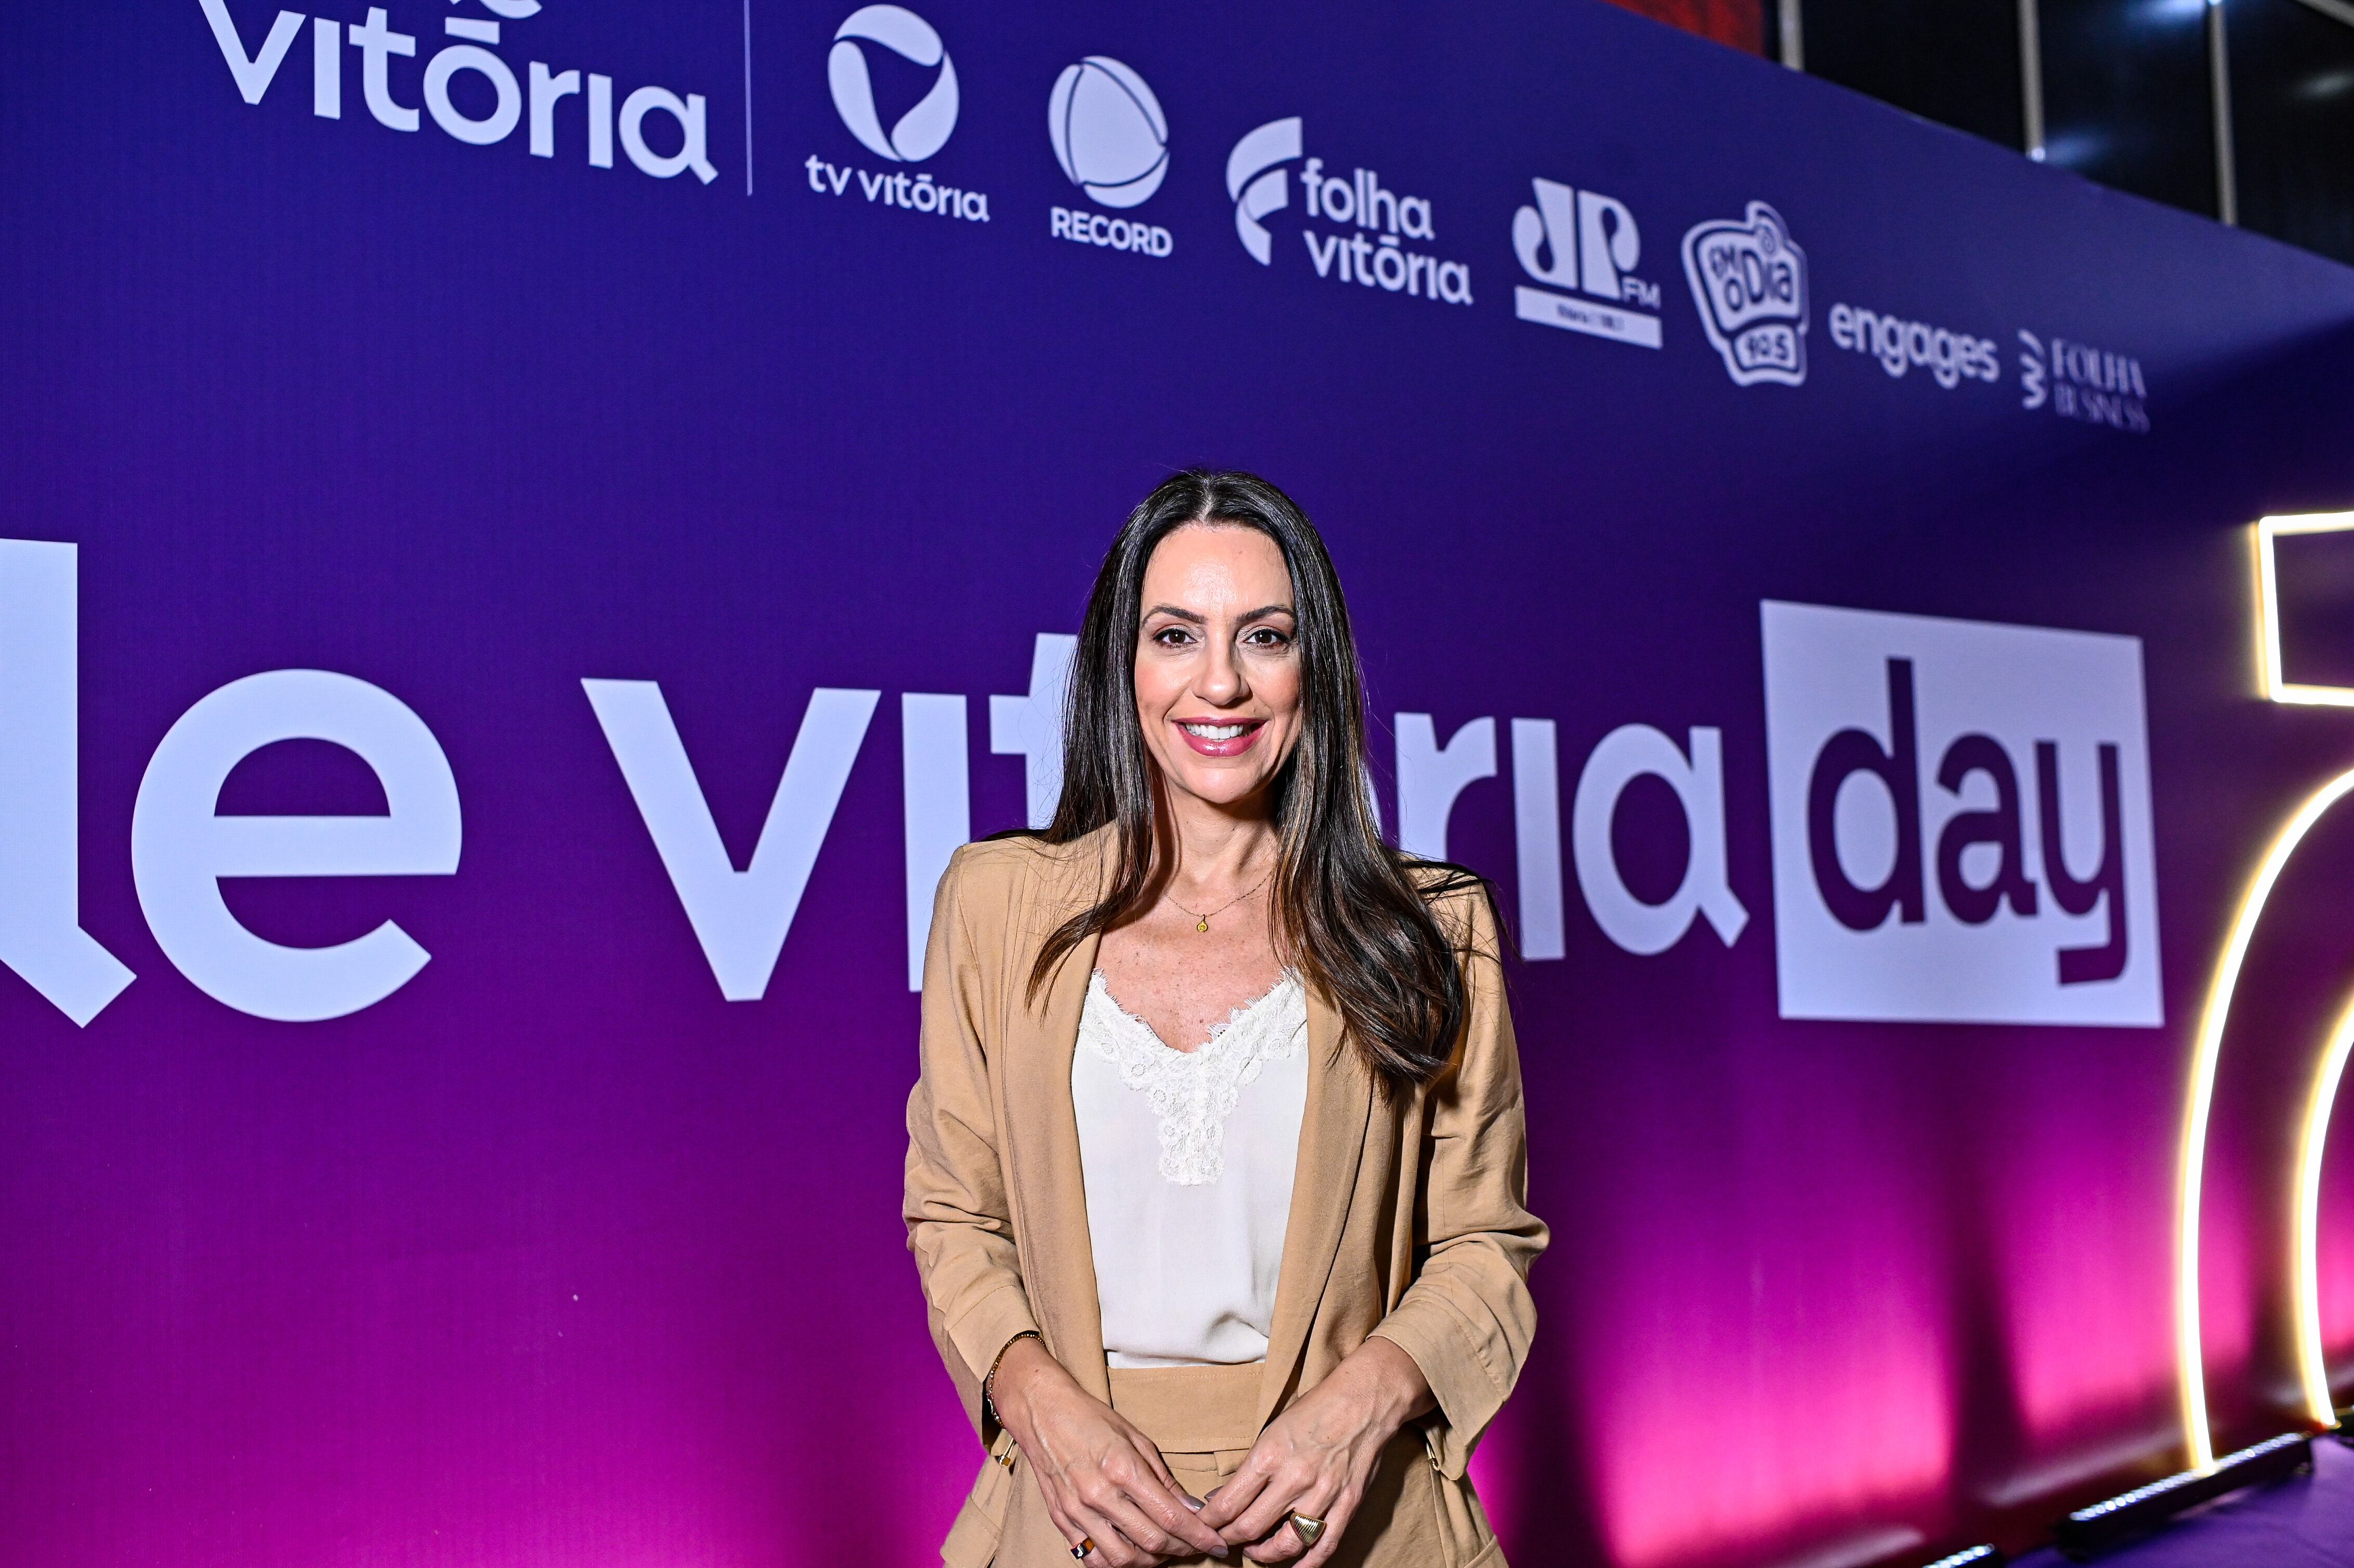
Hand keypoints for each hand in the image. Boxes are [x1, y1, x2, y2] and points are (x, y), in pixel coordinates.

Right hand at [991, 1337, 1232, 1565]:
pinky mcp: (1062, 1520)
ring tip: (1165, 1551)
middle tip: (1196, 1546)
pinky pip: (1093, 1558)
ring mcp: (1077, 1511)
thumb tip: (1191, 1509)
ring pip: (1123, 1558)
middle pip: (1151, 1541)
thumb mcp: (1136, 1439)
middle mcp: (1099, 1494)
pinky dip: (1116, 1562)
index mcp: (1122, 1468)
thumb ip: (1164, 1478)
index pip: (1170, 1516)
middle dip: (1182, 1550)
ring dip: (1151, 1561)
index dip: (1198, 1536)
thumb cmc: (1092, 1419)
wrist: (1042, 1412)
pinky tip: (1131, 1553)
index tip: (1216, 1543)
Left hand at [1197, 1338, 1432, 1565]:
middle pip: (1250, 1527)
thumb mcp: (1272, 1430)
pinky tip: (1293, 1566)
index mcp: (1270, 1455)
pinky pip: (1324, 1546)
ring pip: (1285, 1543)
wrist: (1364, 1399)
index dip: (1210, 1522)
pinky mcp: (1348, 1504)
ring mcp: (1324, 1494)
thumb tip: (1223, 1496)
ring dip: (1262, 1554)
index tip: (1203, 1526)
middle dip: (1229, 1539)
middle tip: (1223, 1540)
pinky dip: (1306, 1564)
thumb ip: (1251, 1467)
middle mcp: (1295, 1478)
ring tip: (1254, 1551)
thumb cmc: (1315, 1410)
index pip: (1229, 1503)